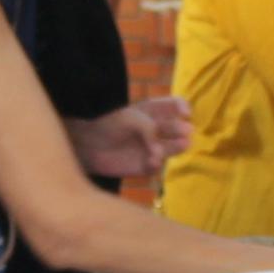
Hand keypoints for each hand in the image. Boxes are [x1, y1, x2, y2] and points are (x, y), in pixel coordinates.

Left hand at [67, 96, 194, 179]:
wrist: (86, 145)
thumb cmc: (108, 125)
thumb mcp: (130, 119)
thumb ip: (149, 128)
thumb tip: (160, 150)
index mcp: (152, 111)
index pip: (174, 106)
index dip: (182, 108)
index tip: (185, 112)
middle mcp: (156, 129)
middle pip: (176, 127)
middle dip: (182, 129)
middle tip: (186, 131)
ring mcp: (152, 148)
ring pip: (172, 148)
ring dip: (177, 147)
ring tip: (182, 144)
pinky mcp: (144, 166)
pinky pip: (156, 166)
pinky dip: (156, 164)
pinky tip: (152, 162)